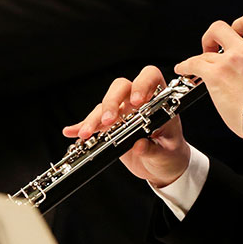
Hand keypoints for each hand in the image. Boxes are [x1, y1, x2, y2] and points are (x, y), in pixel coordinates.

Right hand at [63, 66, 190, 187]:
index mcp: (158, 100)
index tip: (137, 101)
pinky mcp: (110, 126)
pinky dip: (81, 126)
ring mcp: (122, 112)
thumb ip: (154, 150)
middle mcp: (138, 101)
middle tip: (109, 120)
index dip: (142, 84)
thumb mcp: (167, 153)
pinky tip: (71, 132)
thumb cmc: (170, 152)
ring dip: (94, 118)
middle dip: (112, 102)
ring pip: (104, 105)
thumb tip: (139, 145)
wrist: (162, 166)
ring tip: (86, 133)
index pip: (150, 77)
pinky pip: (94, 122)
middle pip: (121, 87)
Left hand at [174, 13, 242, 137]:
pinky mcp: (215, 74)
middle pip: (220, 27)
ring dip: (199, 58)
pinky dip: (184, 66)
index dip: (238, 24)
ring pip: (205, 50)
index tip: (234, 32)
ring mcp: (229, 61)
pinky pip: (193, 63)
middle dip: (212, 36)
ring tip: (197, 65)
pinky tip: (183, 69)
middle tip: (212, 47)